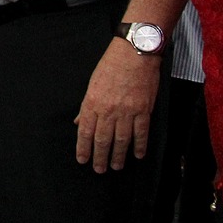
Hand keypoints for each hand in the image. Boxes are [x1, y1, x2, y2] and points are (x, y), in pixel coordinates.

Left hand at [74, 40, 158, 171]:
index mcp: (93, 103)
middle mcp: (108, 110)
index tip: (83, 160)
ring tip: (116, 166)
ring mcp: (127, 111)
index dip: (83, 148)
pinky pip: (141, 133)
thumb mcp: (92, 83)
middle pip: (103, 140)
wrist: (134, 53)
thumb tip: (79, 122)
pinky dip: (140, 145)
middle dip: (100, 157)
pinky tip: (138, 155)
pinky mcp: (143, 110)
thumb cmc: (111, 65)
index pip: (85, 132)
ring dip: (118, 155)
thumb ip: (86, 106)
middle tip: (99, 170)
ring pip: (121, 140)